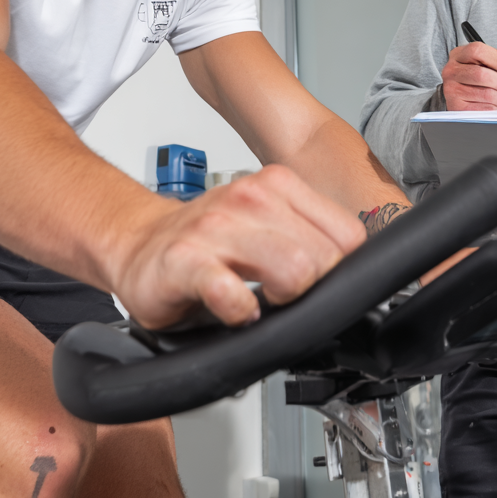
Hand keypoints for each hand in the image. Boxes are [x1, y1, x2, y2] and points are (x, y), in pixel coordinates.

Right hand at [115, 165, 365, 329]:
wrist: (142, 245)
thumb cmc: (208, 242)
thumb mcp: (266, 225)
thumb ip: (307, 237)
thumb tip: (354, 272)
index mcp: (278, 186)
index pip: (347, 235)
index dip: (339, 270)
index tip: (319, 281)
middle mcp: (250, 198)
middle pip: (324, 258)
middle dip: (313, 288)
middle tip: (286, 296)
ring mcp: (217, 227)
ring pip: (291, 270)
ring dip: (283, 299)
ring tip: (262, 302)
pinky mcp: (185, 260)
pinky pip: (231, 292)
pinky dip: (239, 311)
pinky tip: (234, 310)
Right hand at [441, 42, 496, 110]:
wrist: (463, 95)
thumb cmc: (480, 75)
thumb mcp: (492, 60)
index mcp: (460, 54)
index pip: (477, 50)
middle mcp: (451, 70)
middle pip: (482, 74)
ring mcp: (451, 89)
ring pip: (485, 93)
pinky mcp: (456, 106)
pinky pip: (482, 108)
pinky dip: (496, 107)